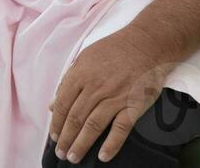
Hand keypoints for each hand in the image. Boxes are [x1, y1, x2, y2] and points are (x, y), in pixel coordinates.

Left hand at [48, 26, 173, 163]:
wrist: (147, 43)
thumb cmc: (114, 50)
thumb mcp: (85, 58)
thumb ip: (68, 82)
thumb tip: (53, 106)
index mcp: (81, 74)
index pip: (63, 105)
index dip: (57, 124)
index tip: (54, 137)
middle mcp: (95, 87)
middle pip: (76, 118)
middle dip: (66, 139)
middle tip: (62, 153)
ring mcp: (115, 96)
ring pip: (93, 125)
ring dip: (81, 144)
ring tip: (74, 157)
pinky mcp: (133, 104)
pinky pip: (121, 128)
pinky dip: (111, 144)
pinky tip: (103, 156)